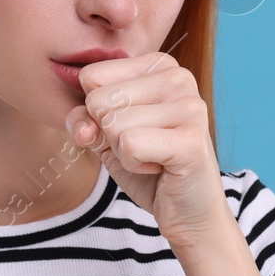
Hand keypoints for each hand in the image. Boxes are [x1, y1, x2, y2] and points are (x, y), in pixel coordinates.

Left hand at [63, 50, 231, 246]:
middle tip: (143, 146)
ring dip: (123, 152)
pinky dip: (134, 165)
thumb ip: (82, 119)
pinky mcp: (191, 140)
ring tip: (153, 157)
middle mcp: (179, 78)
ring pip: (113, 124)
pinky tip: (159, 167)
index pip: (91, 77)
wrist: (188, 210)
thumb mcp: (106, 135)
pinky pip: (130, 145)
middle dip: (109, 134)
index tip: (130, 127)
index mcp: (160, 64)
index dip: (97, 113)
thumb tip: (83, 128)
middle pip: (99, 100)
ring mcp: (190, 107)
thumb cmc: (148, 166)